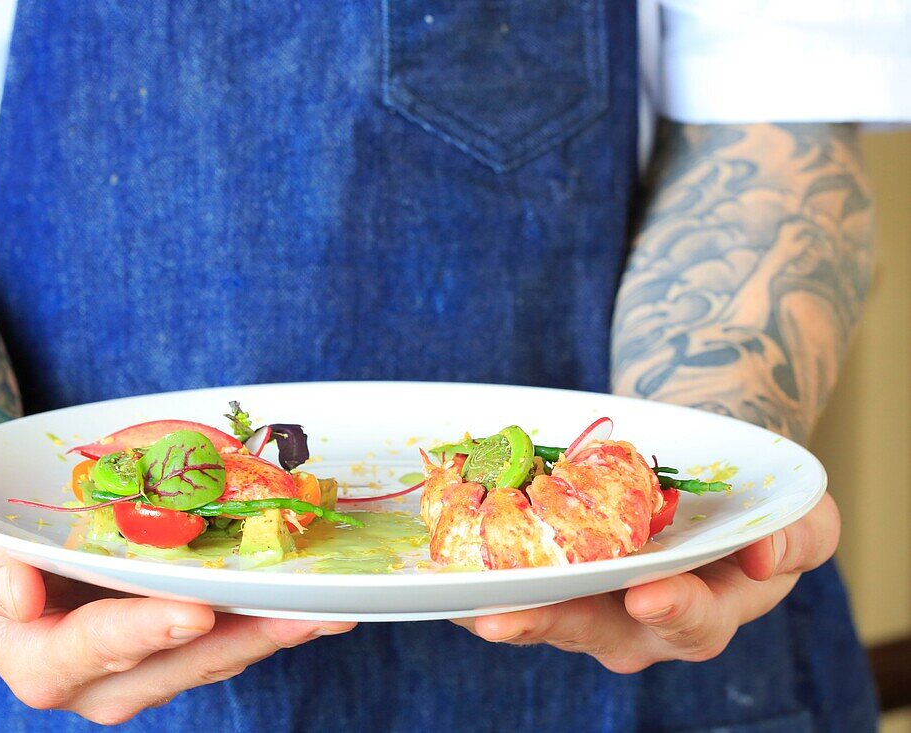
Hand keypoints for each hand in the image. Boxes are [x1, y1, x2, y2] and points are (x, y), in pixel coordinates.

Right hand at [0, 510, 353, 723]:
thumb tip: (17, 594)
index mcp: (32, 655)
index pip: (82, 656)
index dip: (137, 635)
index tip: (191, 611)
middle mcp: (95, 673)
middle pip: (169, 667)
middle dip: (235, 643)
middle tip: (297, 615)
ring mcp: (142, 657)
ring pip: (210, 658)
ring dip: (269, 635)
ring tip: (328, 608)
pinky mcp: (176, 635)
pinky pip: (225, 633)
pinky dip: (267, 615)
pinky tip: (314, 596)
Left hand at [454, 493, 839, 671]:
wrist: (699, 479)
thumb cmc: (751, 506)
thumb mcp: (799, 515)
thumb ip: (798, 536)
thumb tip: (763, 555)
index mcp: (706, 611)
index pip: (691, 621)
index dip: (672, 610)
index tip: (647, 594)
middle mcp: (639, 621)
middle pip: (593, 631)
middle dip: (550, 623)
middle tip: (506, 617)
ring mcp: (590, 603)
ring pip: (545, 614)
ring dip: (504, 606)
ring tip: (464, 599)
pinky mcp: (554, 580)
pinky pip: (518, 586)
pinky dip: (486, 578)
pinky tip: (451, 570)